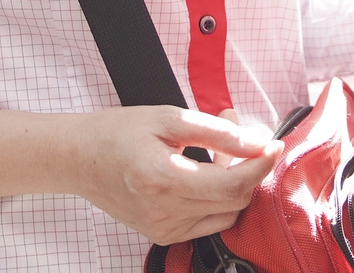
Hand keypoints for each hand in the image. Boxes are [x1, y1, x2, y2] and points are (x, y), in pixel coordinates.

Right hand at [0, 106, 281, 244]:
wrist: (78, 159)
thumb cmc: (118, 132)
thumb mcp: (169, 118)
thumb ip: (218, 132)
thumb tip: (258, 142)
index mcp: (164, 181)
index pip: (234, 184)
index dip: (262, 164)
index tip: (275, 144)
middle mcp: (164, 214)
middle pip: (235, 201)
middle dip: (248, 168)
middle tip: (237, 136)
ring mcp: (163, 230)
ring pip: (226, 214)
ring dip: (234, 185)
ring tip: (217, 154)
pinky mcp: (163, 235)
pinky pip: (209, 222)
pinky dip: (217, 199)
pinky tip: (204, 173)